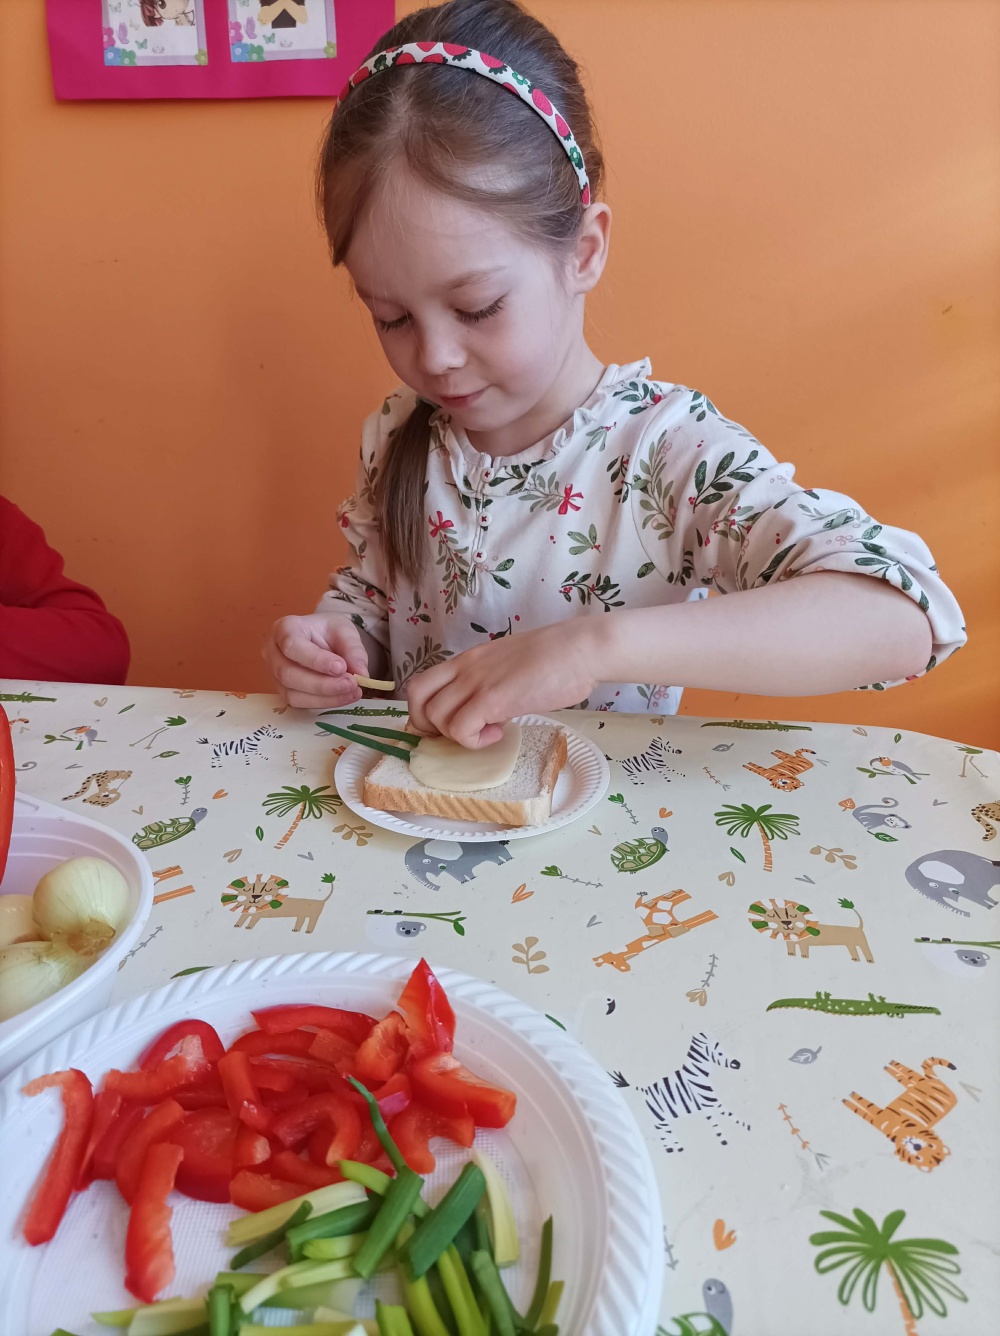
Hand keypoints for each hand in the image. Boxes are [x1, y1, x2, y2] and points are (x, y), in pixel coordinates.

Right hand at [264, 612, 368, 708]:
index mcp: (285, 628)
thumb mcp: (345, 631)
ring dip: (325, 697)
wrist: (322, 639)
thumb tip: (361, 674)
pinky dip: (323, 702)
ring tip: (352, 692)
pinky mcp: (283, 691)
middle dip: (322, 684)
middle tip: (351, 684)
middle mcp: (273, 651)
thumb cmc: (328, 631)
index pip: (292, 645)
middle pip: (289, 674)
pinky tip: (343, 697)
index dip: (315, 660)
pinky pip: (299, 703)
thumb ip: (353, 650)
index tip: (341, 667)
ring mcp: (274, 673)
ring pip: (292, 693)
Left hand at [405, 620, 599, 747]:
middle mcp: (465, 668)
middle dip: (427, 726)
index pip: (422, 683)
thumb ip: (491, 683)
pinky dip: (474, 741)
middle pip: (416, 698)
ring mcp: (476, 682)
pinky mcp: (492, 699)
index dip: (425, 710)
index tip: (448, 725)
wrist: (579, 649)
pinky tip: (499, 733)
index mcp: (468, 660)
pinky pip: (461, 730)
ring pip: (436, 717)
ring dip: (457, 734)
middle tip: (457, 734)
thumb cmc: (556, 657)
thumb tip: (489, 711)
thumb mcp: (510, 666)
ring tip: (488, 731)